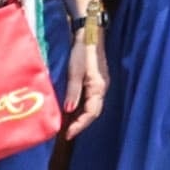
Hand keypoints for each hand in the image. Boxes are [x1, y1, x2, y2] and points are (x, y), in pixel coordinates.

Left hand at [64, 20, 109, 134]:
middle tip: (67, 133)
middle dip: (81, 123)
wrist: (89, 34)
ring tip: (69, 125)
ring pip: (92, 105)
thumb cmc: (82, 52)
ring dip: (81, 116)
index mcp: (98, 88)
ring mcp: (100, 84)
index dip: (80, 125)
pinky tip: (73, 109)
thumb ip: (73, 91)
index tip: (67, 134)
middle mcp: (102, 88)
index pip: (91, 113)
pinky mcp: (95, 80)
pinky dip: (82, 107)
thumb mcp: (75, 72)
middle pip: (93, 111)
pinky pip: (90, 99)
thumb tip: (69, 111)